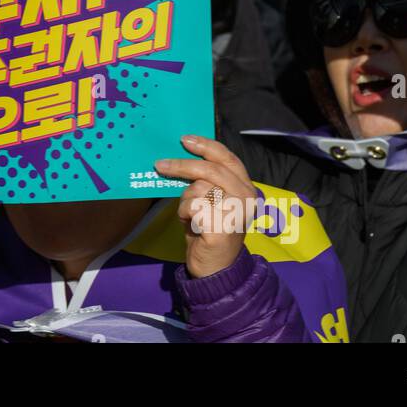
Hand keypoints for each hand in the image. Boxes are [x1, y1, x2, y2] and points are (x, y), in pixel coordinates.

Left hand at [156, 136, 258, 278]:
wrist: (215, 267)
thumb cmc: (209, 230)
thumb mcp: (211, 200)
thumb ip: (206, 180)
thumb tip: (181, 154)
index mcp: (245, 186)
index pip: (227, 158)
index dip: (206, 146)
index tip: (184, 139)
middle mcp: (246, 197)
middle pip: (209, 170)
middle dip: (181, 165)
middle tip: (160, 164)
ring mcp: (236, 212)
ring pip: (198, 189)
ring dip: (185, 201)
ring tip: (189, 215)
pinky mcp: (223, 226)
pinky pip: (192, 207)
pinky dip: (185, 214)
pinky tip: (191, 225)